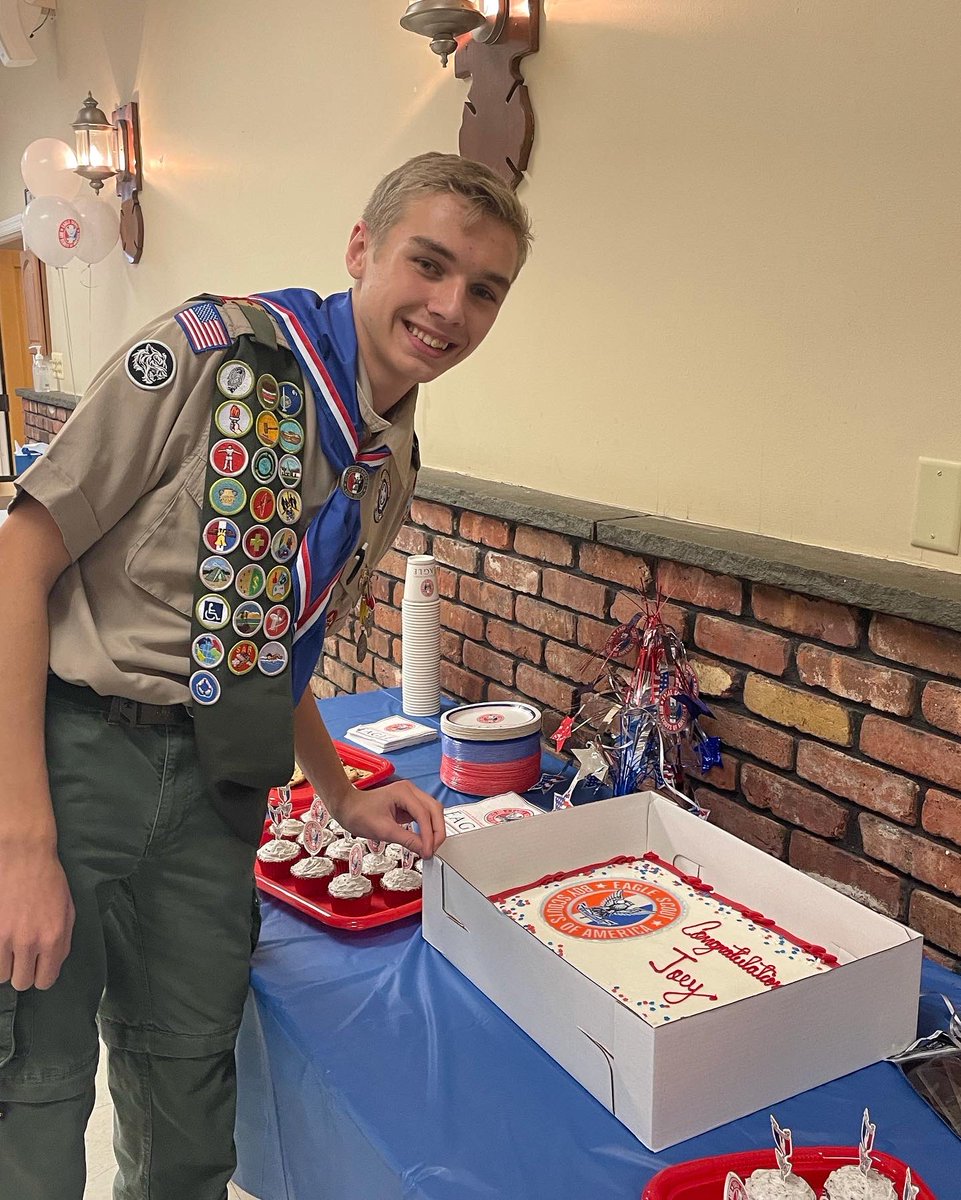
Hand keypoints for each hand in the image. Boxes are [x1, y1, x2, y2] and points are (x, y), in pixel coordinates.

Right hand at [0, 843, 74, 990]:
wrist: (24, 855)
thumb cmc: (48, 880)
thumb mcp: (68, 911)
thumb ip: (63, 942)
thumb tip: (52, 965)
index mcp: (53, 938)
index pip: (45, 981)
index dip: (40, 975)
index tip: (36, 966)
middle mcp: (29, 942)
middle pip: (21, 982)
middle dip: (22, 971)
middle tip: (21, 955)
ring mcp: (5, 937)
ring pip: (1, 975)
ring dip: (5, 963)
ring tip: (9, 944)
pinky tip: (2, 939)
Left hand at [333, 779, 445, 858]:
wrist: (346, 807)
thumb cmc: (359, 814)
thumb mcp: (383, 830)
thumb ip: (407, 840)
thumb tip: (424, 850)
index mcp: (404, 792)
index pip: (424, 814)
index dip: (428, 835)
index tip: (428, 852)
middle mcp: (411, 791)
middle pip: (435, 809)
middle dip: (437, 831)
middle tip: (433, 850)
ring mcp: (411, 796)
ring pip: (433, 811)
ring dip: (434, 829)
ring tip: (430, 847)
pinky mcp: (409, 804)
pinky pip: (424, 815)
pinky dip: (427, 828)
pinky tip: (424, 840)